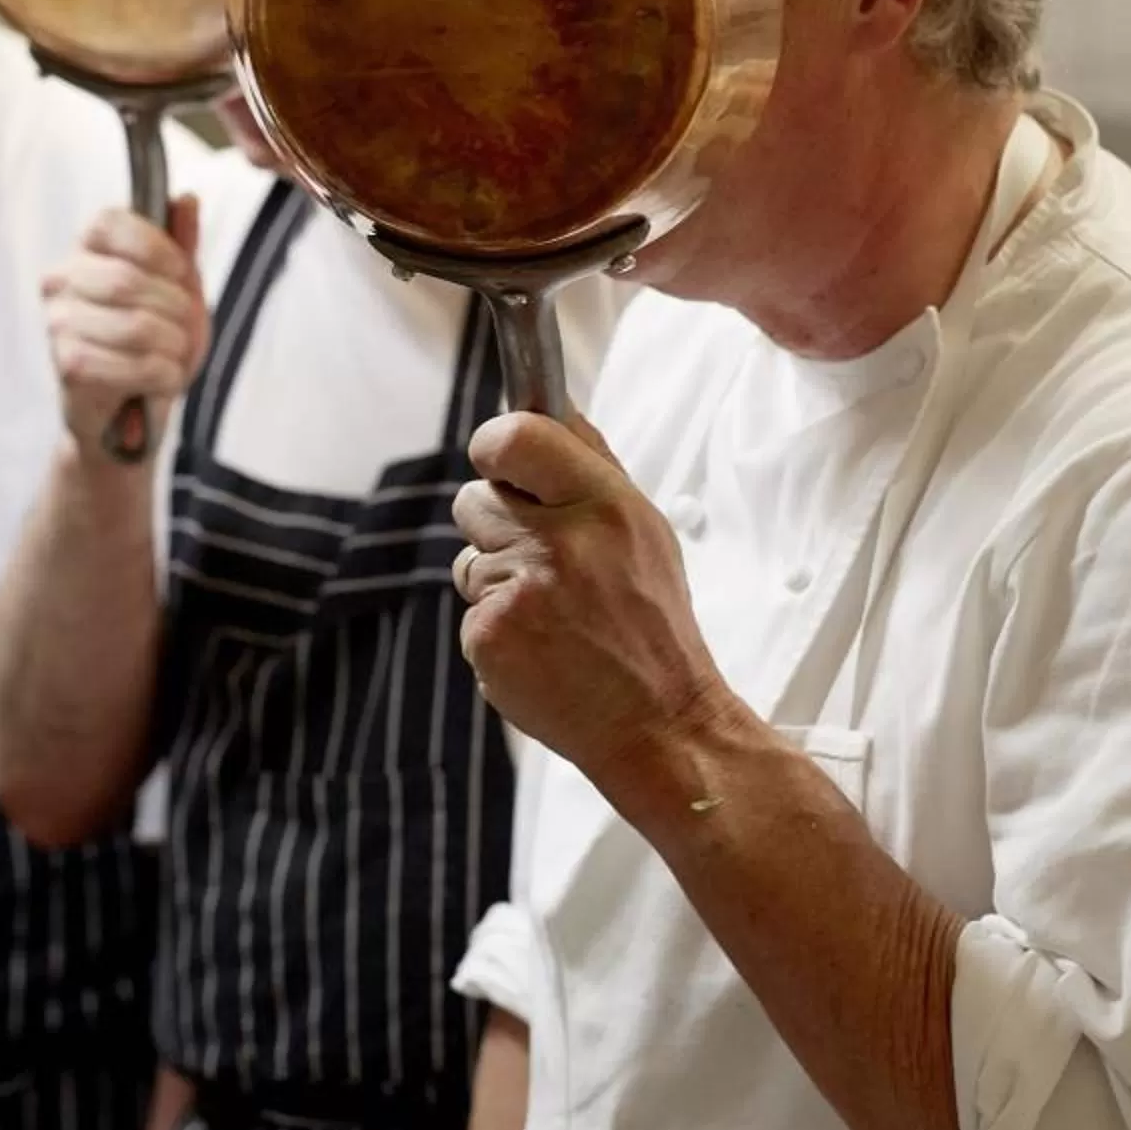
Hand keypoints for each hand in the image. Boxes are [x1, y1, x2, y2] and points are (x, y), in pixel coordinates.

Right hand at [41, 199, 204, 457]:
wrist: (132, 411)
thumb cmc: (153, 341)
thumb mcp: (177, 287)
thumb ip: (181, 245)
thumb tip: (187, 198)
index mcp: (86, 248)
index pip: (111, 222)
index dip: (157, 247)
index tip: (181, 274)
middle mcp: (61, 279)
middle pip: (127, 280)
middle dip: (175, 308)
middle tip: (184, 328)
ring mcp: (58, 323)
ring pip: (135, 326)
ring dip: (174, 346)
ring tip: (174, 356)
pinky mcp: (66, 365)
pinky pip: (131, 364)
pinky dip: (162, 375)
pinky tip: (161, 378)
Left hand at [451, 413, 732, 777]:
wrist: (661, 724)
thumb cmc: (653, 625)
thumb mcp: (645, 531)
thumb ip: (593, 466)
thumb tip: (552, 405)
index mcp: (604, 505)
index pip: (516, 436)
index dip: (496, 445)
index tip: (500, 460)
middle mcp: (560, 542)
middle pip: (474, 499)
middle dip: (497, 525)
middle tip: (544, 563)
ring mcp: (520, 592)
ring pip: (469, 560)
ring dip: (496, 581)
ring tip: (553, 614)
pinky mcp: (490, 637)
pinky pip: (471, 613)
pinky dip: (497, 631)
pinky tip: (542, 649)